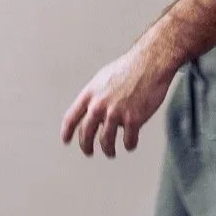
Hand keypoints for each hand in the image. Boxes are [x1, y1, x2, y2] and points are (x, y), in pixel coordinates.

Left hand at [61, 33, 177, 157]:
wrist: (150, 63)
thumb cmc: (129, 68)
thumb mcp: (103, 78)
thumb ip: (95, 96)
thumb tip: (92, 111)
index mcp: (90, 94)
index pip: (72, 117)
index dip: (67, 131)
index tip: (66, 140)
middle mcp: (99, 105)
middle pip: (86, 133)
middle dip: (86, 146)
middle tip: (88, 152)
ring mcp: (116, 113)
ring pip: (106, 141)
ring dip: (108, 150)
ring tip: (110, 153)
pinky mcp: (133, 119)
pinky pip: (128, 140)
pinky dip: (129, 145)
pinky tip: (130, 144)